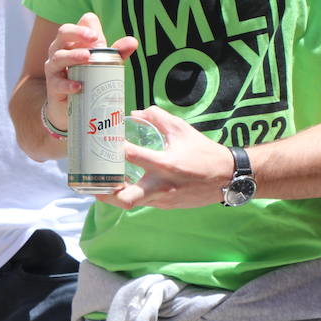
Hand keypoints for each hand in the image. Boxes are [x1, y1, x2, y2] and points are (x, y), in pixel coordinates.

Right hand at [41, 14, 137, 132]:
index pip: (75, 27)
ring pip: (58, 57)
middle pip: (63, 33)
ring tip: (87, 57)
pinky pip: (57, 83)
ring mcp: (54, 69)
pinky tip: (78, 86)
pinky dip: (68, 84)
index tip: (97, 35)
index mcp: (70, 43)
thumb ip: (116, 53)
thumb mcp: (102, 64)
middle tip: (94, 38)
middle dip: (77, 33)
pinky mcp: (53, 87)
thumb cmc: (84, 79)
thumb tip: (133, 41)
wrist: (68, 109)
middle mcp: (59, 51)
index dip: (84, 27)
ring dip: (73, 55)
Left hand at [94, 106, 232, 210]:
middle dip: (105, 192)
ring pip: (130, 204)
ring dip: (113, 196)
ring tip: (100, 183)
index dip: (111, 148)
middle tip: (92, 178)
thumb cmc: (204, 152)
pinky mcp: (166, 206)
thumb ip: (156, 117)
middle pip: (125, 198)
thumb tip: (135, 114)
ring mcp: (163, 200)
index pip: (130, 155)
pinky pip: (142, 202)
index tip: (98, 140)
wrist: (227, 178)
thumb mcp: (181, 129)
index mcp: (165, 163)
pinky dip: (129, 195)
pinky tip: (122, 185)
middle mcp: (161, 185)